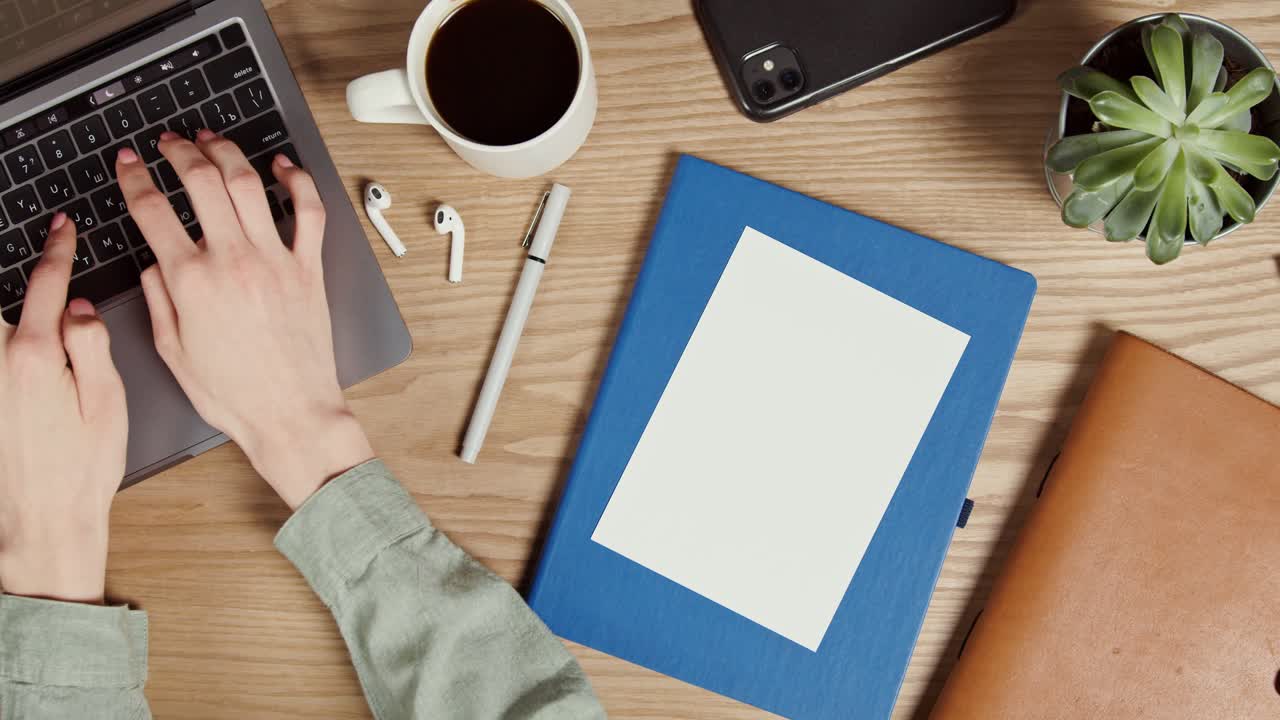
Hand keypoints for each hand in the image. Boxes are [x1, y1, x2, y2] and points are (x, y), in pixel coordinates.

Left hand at [0, 214, 127, 602]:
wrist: (42, 521)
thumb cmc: (83, 468)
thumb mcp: (107, 402)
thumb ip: (91, 344)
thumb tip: (78, 307)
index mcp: (35, 357)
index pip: (44, 286)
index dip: (56, 251)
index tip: (61, 226)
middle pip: (4, 306)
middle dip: (23, 282)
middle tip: (46, 264)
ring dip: (12, 316)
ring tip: (40, 317)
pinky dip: (8, 344)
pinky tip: (26, 351)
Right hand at [116, 132, 371, 509]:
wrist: (291, 413)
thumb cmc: (235, 393)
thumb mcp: (173, 351)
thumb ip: (158, 299)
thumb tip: (154, 263)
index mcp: (191, 282)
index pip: (152, 210)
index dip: (134, 177)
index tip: (128, 163)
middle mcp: (233, 261)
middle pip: (202, 182)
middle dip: (180, 152)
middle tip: (170, 142)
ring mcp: (276, 261)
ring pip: (249, 184)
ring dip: (228, 153)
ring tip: (213, 141)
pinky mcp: (309, 269)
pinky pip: (309, 212)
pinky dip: (297, 181)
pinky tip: (283, 167)